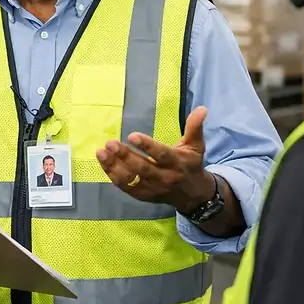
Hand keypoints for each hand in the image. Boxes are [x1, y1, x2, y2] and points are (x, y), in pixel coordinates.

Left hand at [96, 106, 215, 212]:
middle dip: (125, 156)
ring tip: (101, 152)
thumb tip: (202, 109)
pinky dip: (113, 175)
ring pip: (131, 179)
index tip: (132, 135)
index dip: (147, 146)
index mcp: (177, 163)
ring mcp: (152, 188)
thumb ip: (195, 127)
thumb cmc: (191, 165)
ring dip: (114, 166)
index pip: (161, 155)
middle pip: (142, 168)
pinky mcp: (143, 195)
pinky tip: (104, 161)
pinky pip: (125, 187)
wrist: (193, 195)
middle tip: (110, 143)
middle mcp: (164, 177)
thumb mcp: (196, 146)